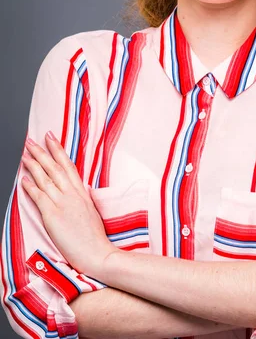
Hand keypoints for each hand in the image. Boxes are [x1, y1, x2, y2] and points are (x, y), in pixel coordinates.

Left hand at [20, 131, 117, 278]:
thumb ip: (84, 198)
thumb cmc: (95, 237)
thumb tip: (81, 189)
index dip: (58, 150)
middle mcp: (72, 194)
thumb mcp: (92, 211)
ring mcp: (63, 203)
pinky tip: (23, 179)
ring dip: (33, 164)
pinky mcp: (53, 216)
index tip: (51, 137)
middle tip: (31, 141)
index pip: (68, 165)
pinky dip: (30, 186)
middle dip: (42, 152)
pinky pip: (39, 196)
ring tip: (25, 154)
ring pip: (45, 178)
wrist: (97, 253)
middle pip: (54, 167)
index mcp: (82, 192)